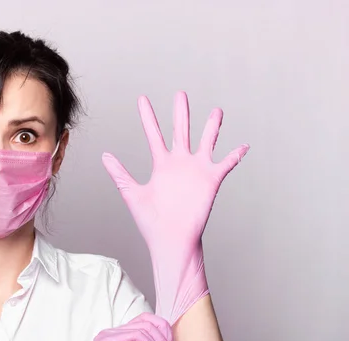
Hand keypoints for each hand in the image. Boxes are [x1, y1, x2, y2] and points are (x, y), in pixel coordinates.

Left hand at [102, 92, 248, 323]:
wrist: (171, 239)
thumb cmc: (152, 221)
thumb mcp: (132, 194)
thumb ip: (120, 174)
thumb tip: (104, 155)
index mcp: (162, 164)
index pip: (154, 134)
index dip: (148, 117)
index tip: (142, 99)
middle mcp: (180, 163)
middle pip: (181, 130)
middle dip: (180, 112)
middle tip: (180, 94)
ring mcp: (196, 170)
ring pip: (207, 141)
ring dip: (212, 127)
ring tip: (217, 111)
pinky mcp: (211, 180)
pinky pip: (226, 164)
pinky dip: (235, 155)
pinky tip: (244, 145)